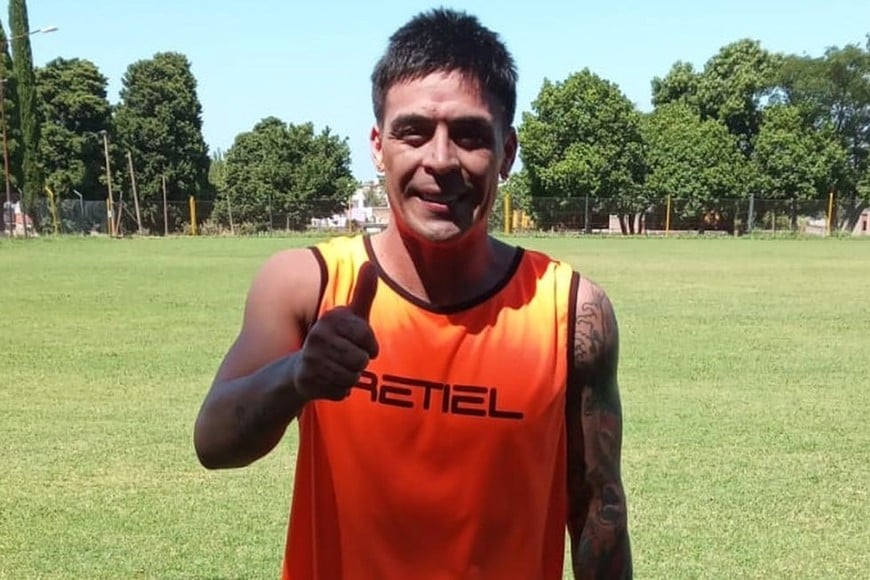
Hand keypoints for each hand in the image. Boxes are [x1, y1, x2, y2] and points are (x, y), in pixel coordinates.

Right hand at [292, 262, 378, 400]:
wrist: (301, 369)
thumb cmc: (336, 340)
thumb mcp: (351, 317)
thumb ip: (363, 293)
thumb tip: (370, 264)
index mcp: (331, 319)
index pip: (367, 337)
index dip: (370, 346)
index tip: (361, 344)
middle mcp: (318, 336)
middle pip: (361, 360)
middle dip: (359, 364)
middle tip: (345, 359)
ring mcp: (311, 359)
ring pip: (352, 378)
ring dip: (350, 378)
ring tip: (336, 369)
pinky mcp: (306, 381)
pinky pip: (342, 392)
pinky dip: (339, 390)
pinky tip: (327, 382)